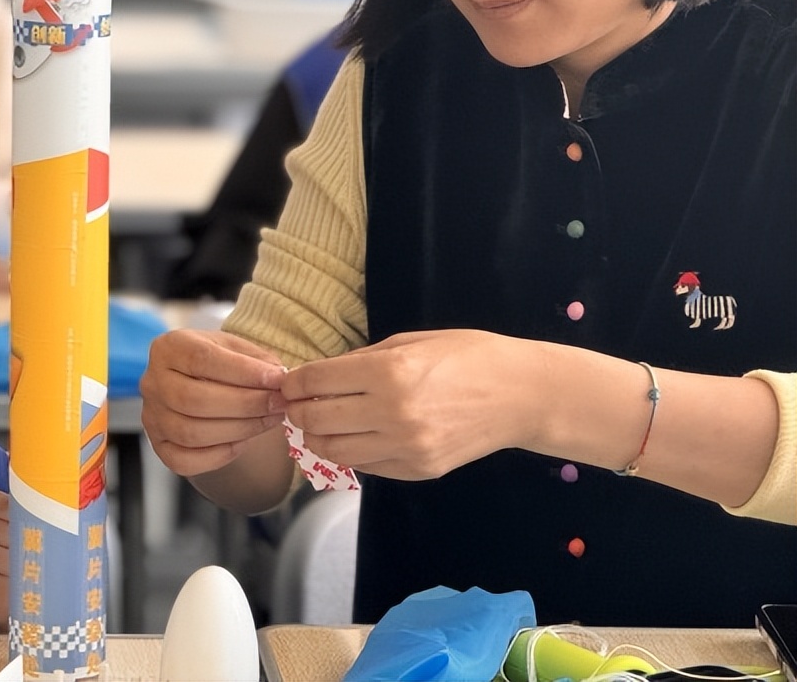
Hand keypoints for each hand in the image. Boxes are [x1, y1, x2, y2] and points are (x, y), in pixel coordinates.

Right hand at [140, 329, 287, 477]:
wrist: (196, 382)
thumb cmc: (217, 362)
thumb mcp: (234, 348)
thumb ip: (255, 359)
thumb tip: (278, 378)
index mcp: (169, 348)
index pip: (202, 359)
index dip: (243, 371)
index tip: (277, 379)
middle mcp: (152, 382)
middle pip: (194, 399)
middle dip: (245, 404)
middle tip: (278, 404)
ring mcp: (152, 417)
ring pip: (191, 433)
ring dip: (239, 430)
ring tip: (269, 420)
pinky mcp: (159, 446)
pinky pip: (185, 461)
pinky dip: (219, 455)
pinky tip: (243, 441)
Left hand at [282, 329, 546, 479]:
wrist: (522, 396)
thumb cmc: (468, 356)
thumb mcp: (410, 341)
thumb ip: (361, 361)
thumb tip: (319, 375)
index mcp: (389, 373)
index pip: (316, 381)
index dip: (294, 382)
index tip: (288, 383)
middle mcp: (391, 414)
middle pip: (315, 420)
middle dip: (296, 411)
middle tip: (295, 404)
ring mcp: (404, 448)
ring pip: (331, 451)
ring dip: (315, 436)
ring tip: (318, 422)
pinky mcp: (416, 471)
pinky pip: (363, 466)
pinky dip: (347, 452)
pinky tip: (352, 436)